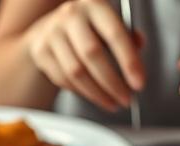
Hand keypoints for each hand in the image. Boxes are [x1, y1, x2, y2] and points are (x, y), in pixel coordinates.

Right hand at [26, 0, 144, 111]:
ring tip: (112, 102)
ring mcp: (52, 32)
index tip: (139, 83)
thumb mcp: (109, 24)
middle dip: (112, 83)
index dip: (129, 61)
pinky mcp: (41, 51)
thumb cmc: (89, 29)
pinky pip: (63, 79)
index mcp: (94, 5)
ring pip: (76, 72)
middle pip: (92, 55)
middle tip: (126, 99)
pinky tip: (93, 94)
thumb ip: (127, 36)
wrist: (50, 28)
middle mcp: (71, 15)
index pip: (115, 34)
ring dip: (97, 93)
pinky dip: (81, 91)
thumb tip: (139, 45)